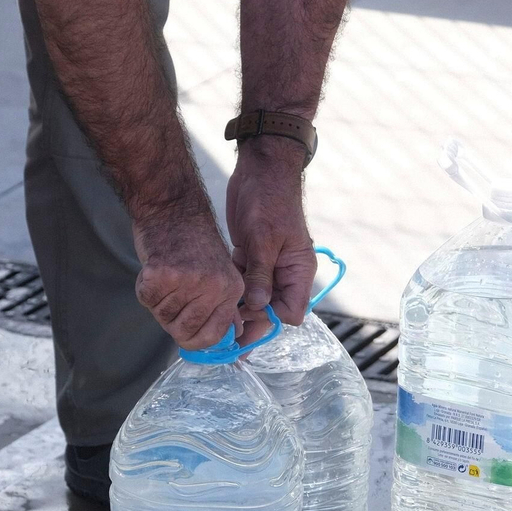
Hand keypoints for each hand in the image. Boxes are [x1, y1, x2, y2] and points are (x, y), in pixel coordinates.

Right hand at [133, 202, 244, 350]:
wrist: (172, 207)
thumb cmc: (193, 241)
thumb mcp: (221, 272)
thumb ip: (224, 306)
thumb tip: (230, 337)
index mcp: (231, 289)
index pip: (212, 337)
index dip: (194, 338)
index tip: (186, 331)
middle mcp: (214, 287)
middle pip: (183, 332)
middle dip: (171, 320)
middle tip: (170, 296)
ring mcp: (188, 281)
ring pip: (162, 317)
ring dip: (157, 302)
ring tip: (165, 276)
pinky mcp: (162, 275)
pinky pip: (146, 300)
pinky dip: (144, 289)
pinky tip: (153, 269)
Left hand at [226, 138, 316, 341]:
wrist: (261, 169)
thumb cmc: (269, 199)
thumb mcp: (264, 238)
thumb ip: (261, 274)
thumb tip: (257, 307)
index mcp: (299, 271)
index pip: (290, 312)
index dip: (268, 322)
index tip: (244, 324)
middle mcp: (286, 273)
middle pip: (270, 311)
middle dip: (250, 324)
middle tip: (225, 340)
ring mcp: (268, 266)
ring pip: (254, 300)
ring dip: (237, 311)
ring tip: (215, 326)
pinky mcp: (250, 257)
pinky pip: (242, 283)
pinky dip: (230, 293)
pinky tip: (213, 303)